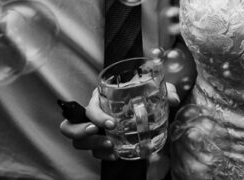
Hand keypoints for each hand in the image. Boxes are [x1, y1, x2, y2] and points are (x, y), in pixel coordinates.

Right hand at [60, 84, 180, 159]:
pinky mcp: (99, 141)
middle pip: (69, 126)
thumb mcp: (154, 89)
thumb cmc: (143, 92)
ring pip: (77, 142)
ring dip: (92, 146)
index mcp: (99, 97)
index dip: (96, 117)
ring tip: (111, 147)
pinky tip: (116, 155)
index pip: (89, 107)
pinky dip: (102, 155)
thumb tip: (174, 99)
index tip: (113, 124)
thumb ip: (165, 90)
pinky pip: (93, 151)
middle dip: (82, 133)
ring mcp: (92, 129)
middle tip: (105, 137)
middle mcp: (91, 114)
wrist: (143, 103)